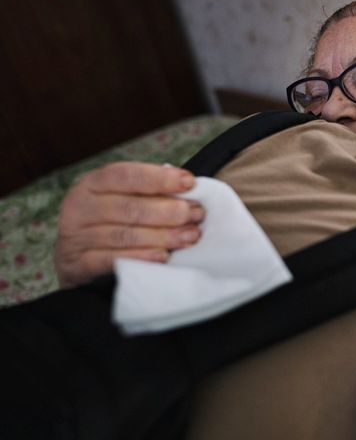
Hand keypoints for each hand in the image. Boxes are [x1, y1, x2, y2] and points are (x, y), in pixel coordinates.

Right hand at [55, 161, 204, 287]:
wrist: (74, 260)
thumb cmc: (110, 222)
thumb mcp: (122, 199)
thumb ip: (149, 193)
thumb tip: (189, 190)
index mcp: (93, 184)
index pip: (125, 175)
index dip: (159, 178)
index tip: (190, 183)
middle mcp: (80, 206)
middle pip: (129, 207)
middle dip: (169, 211)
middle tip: (197, 215)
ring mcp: (76, 236)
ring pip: (125, 235)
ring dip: (163, 236)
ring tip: (190, 236)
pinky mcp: (78, 264)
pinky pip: (113, 260)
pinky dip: (142, 257)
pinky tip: (163, 256)